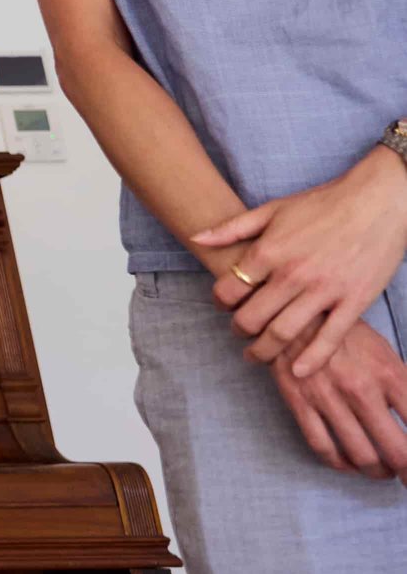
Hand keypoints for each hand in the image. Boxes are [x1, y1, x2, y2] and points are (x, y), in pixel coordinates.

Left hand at [196, 150, 406, 376]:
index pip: (229, 289)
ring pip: (284, 333)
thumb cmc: (322, 204)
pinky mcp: (353, 302)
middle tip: (238, 334)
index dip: (219, 301)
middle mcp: (293, 274)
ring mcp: (324, 291)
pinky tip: (298, 371)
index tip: (222, 305)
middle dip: (239, 331)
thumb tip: (196, 238)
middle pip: (252, 317)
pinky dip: (311, 360)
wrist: (377, 202)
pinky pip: (330, 339)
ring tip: (257, 355)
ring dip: (265, 351)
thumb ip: (232, 228)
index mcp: (269, 251)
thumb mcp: (272, 209)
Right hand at [271, 318, 406, 480]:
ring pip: (362, 455)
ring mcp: (329, 399)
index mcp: (389, 374)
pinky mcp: (300, 403)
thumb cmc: (345, 333)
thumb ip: (404, 385)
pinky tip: (348, 464)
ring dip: (377, 471)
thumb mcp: (385, 352)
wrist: (292, 313)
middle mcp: (362, 389)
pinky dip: (340, 464)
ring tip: (382, 471)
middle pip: (398, 451)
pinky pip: (323, 447)